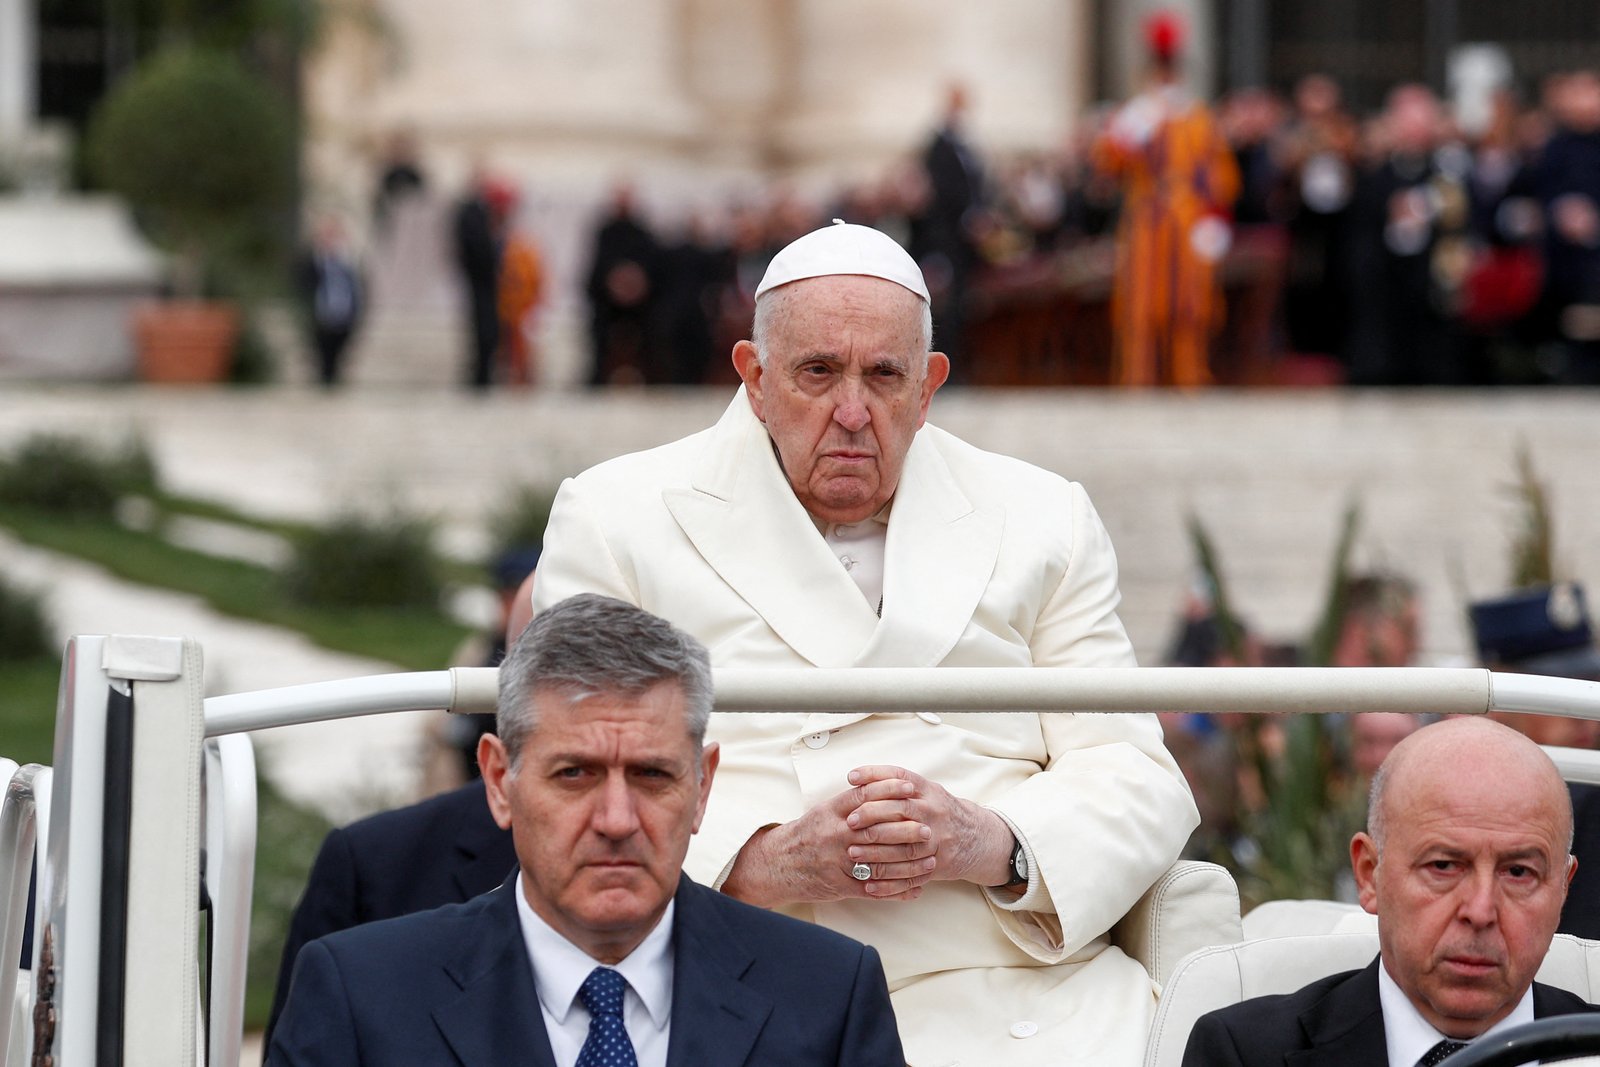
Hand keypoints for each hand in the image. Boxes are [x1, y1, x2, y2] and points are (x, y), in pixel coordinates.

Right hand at [721, 778, 936, 907]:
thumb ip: (849, 802)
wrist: (777, 864)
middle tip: (927, 828)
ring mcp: (838, 861)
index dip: (889, 789)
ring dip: (908, 862)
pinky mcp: (840, 885)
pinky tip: (916, 888)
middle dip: (906, 829)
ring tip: (930, 859)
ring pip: (880, 862)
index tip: (910, 787)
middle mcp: (835, 834)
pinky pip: (874, 889)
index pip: (864, 796)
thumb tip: (879, 787)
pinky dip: (897, 890)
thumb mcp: (822, 811)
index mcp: (831, 812)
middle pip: (877, 829)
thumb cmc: (804, 835)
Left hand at [845, 766, 1014, 888]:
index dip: (875, 775)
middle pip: (901, 809)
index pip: (900, 777)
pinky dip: (889, 882)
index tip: (852, 779)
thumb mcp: (924, 792)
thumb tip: (856, 780)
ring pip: (905, 845)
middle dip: (872, 814)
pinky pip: (911, 876)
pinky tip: (869, 884)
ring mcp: (938, 839)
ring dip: (876, 851)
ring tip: (853, 853)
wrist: (975, 837)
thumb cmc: (937, 811)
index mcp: (927, 791)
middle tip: (850, 822)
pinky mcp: (938, 864)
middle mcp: (934, 811)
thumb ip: (896, 786)